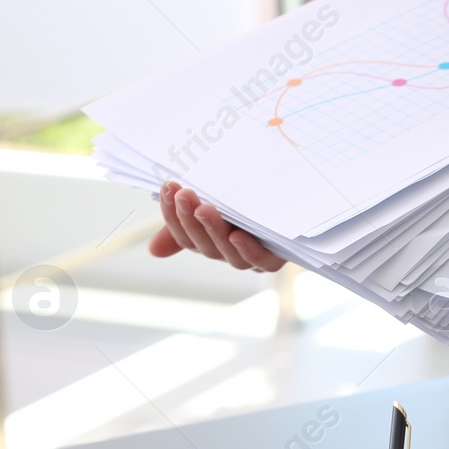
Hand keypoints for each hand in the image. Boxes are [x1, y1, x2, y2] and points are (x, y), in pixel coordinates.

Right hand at [148, 182, 286, 271]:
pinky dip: (248, 250)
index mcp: (208, 241)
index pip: (183, 234)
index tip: (168, 187)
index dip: (172, 214)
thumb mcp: (212, 203)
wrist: (295, 199)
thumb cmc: (245, 203)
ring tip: (204, 208)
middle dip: (190, 218)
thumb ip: (184, 222)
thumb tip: (153, 250)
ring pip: (228, 252)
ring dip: (213, 230)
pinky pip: (261, 261)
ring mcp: (251, 258)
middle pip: (203, 244)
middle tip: (184, 194)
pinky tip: (237, 235)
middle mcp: (228, 253)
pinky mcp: (276, 259)